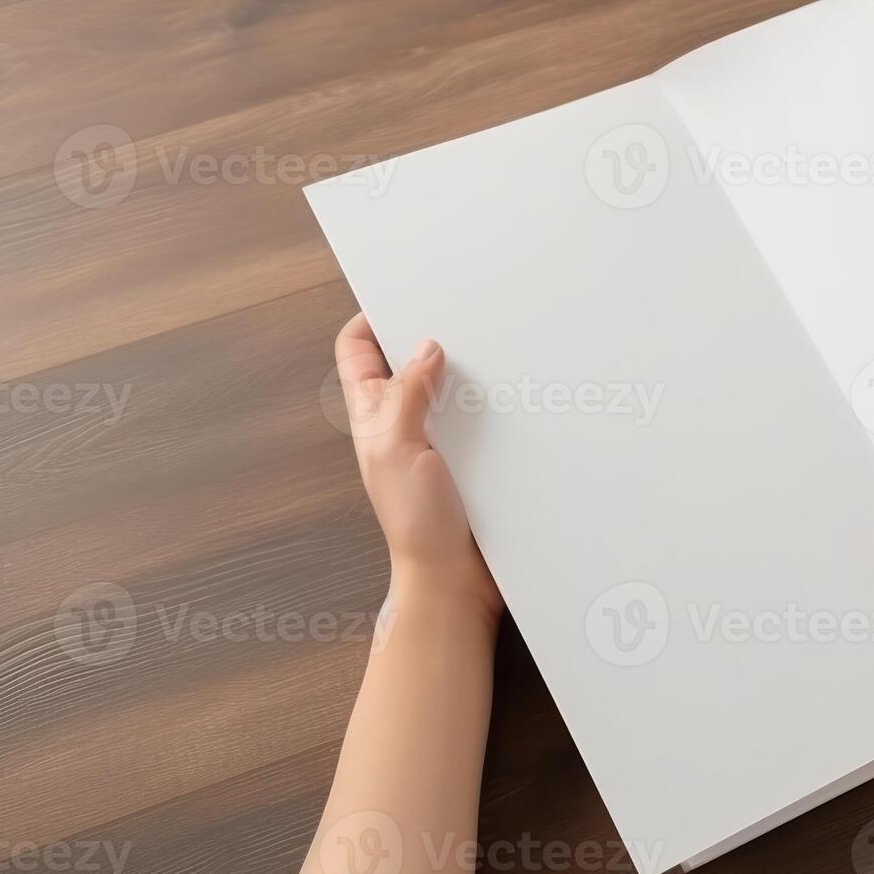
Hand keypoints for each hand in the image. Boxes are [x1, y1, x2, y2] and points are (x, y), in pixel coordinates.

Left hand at [334, 313, 502, 624]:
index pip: (356, 350)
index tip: (402, 294)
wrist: (453, 578)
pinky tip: (517, 393)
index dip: (371, 319)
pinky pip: (481, 417)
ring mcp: (437, 439)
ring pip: (449, 385)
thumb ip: (408, 394)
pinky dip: (495, 402)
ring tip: (494, 345)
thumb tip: (427, 347)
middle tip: (461, 310)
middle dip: (428, 334)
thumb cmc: (416, 522)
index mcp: (372, 415)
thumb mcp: (398, 448)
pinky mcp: (472, 457)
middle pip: (406, 360)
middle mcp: (401, 422)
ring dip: (468, 370)